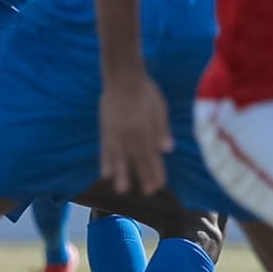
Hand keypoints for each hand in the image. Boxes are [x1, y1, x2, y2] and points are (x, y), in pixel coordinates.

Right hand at [100, 72, 173, 195]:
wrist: (123, 78)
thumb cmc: (146, 92)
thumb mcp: (160, 109)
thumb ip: (162, 130)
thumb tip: (167, 150)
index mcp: (146, 131)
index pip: (152, 156)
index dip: (156, 172)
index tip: (160, 185)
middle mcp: (131, 136)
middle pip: (138, 160)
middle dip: (144, 177)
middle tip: (149, 193)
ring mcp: (116, 134)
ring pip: (119, 159)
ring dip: (122, 175)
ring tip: (122, 190)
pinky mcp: (105, 130)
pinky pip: (105, 150)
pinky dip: (106, 162)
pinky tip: (106, 174)